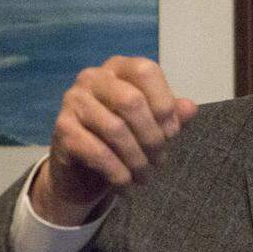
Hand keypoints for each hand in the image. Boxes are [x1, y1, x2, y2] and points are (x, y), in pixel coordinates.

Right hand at [30, 56, 197, 224]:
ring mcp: (73, 101)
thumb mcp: (153, 125)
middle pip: (131, 101)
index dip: (164, 104)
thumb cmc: (125, 139)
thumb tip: (190, 108)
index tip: (172, 134)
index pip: (146, 71)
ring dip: (137, 160)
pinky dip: (117, 172)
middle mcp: (93, 77)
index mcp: (119, 68)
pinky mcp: (62, 129)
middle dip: (152, 137)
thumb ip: (172, 114)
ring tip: (145, 177)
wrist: (83, 170)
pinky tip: (125, 184)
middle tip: (159, 161)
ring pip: (115, 129)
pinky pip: (97, 152)